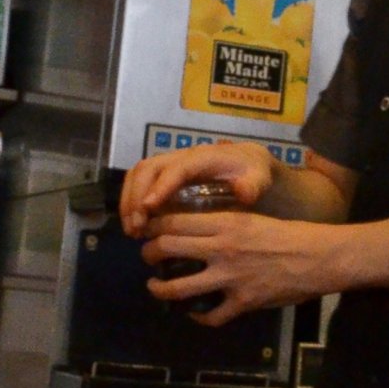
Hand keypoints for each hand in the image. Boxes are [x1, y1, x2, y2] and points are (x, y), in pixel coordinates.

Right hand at [120, 140, 276, 237]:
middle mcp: (180, 157)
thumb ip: (253, 184)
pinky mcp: (162, 175)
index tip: (149, 209)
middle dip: (136, 197)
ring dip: (129, 201)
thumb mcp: (259, 177)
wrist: (250, 164)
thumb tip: (242, 193)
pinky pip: (138, 183)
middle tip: (137, 228)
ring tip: (133, 230)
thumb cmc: (253, 172)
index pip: (177, 168)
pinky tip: (136, 227)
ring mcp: (169, 164)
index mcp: (203, 157)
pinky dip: (131, 202)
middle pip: (148, 169)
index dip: (161, 186)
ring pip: (137, 175)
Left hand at [141, 210, 345, 325]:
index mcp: (227, 224)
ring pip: (178, 288)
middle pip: (167, 249)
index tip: (148, 230)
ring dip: (159, 289)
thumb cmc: (294, 235)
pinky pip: (210, 315)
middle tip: (150, 257)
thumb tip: (200, 231)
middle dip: (149, 254)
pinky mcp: (243, 302)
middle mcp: (222, 249)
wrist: (323, 257)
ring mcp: (231, 278)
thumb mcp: (256, 220)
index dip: (153, 226)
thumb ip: (227, 225)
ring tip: (156, 286)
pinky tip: (195, 313)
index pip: (174, 221)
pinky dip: (198, 317)